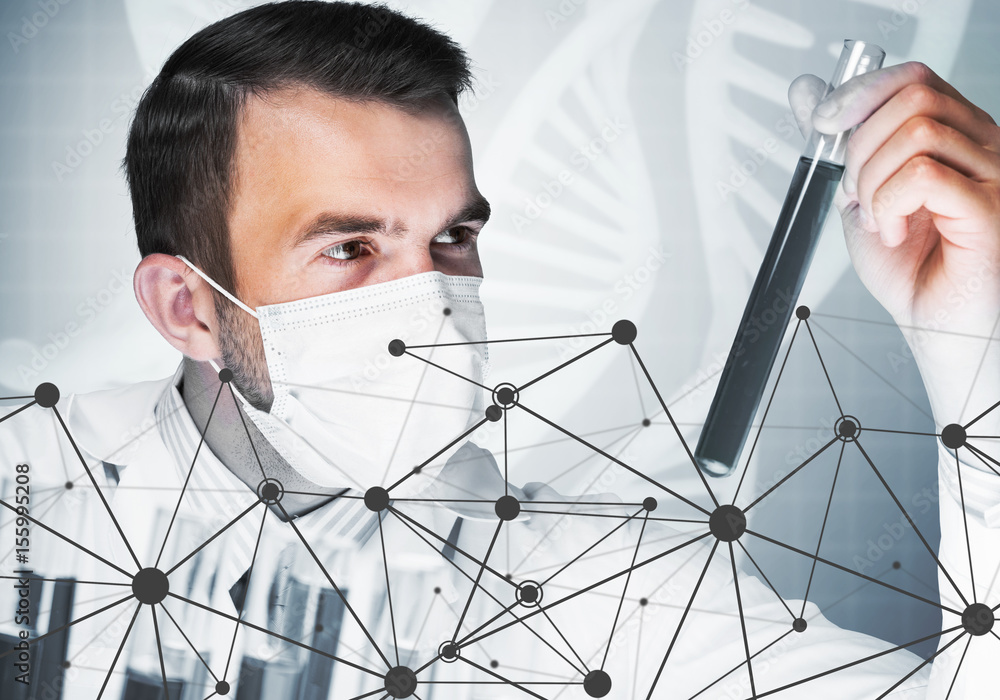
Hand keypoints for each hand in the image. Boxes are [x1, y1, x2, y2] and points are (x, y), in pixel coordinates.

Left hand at [789, 62, 999, 427]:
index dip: (861, 92)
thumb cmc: (910, 269)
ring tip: (879, 221)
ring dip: (873, 182)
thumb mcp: (860, 194)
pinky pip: (924, 175)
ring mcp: (994, 175)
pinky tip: (895, 233)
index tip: (825, 122)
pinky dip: (890, 205)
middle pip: (913, 96)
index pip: (914, 79)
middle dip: (861, 148)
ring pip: (916, 133)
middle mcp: (984, 147)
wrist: (932, 325)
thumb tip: (807, 92)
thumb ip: (841, 145)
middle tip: (858, 197)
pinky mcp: (990, 209)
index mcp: (958, 137)